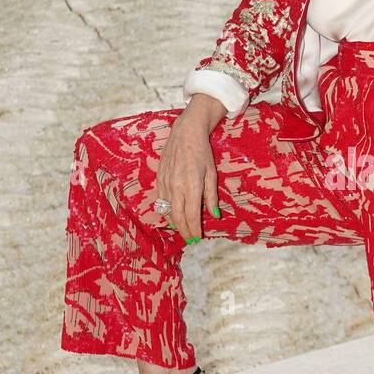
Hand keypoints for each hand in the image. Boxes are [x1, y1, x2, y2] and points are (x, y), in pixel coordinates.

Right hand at [155, 95, 225, 240]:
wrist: (185, 133)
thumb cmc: (202, 152)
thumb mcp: (212, 174)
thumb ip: (211, 196)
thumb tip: (214, 215)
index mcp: (191, 186)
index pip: (192, 216)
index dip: (194, 230)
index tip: (198, 238)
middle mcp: (176, 187)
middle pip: (178, 217)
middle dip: (184, 231)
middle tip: (190, 239)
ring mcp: (165, 183)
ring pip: (167, 211)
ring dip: (175, 223)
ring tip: (183, 230)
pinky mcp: (159, 179)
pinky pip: (161, 201)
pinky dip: (166, 211)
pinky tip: (172, 215)